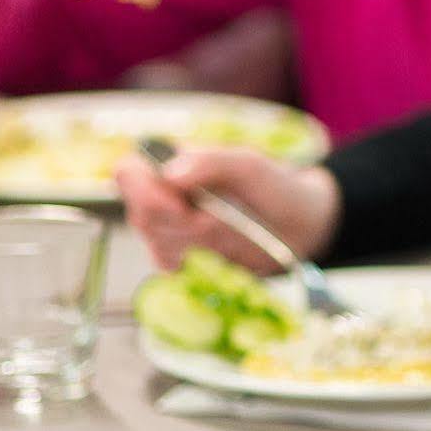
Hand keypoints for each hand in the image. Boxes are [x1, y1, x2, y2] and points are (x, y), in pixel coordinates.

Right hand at [118, 147, 341, 272]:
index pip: (128, 173)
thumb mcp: (249, 164)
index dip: (141, 190)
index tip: (178, 204)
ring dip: (197, 240)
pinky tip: (224, 251)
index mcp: (172, 165)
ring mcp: (170, 233)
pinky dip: (199, 262)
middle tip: (217, 219)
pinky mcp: (183, 262)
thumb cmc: (273, 185)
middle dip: (181, 221)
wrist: (302, 225)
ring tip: (230, 228)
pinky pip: (172, 268)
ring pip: (158, 242)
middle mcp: (163, 199)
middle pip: (141, 214)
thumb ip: (211, 162)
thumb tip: (169, 173)